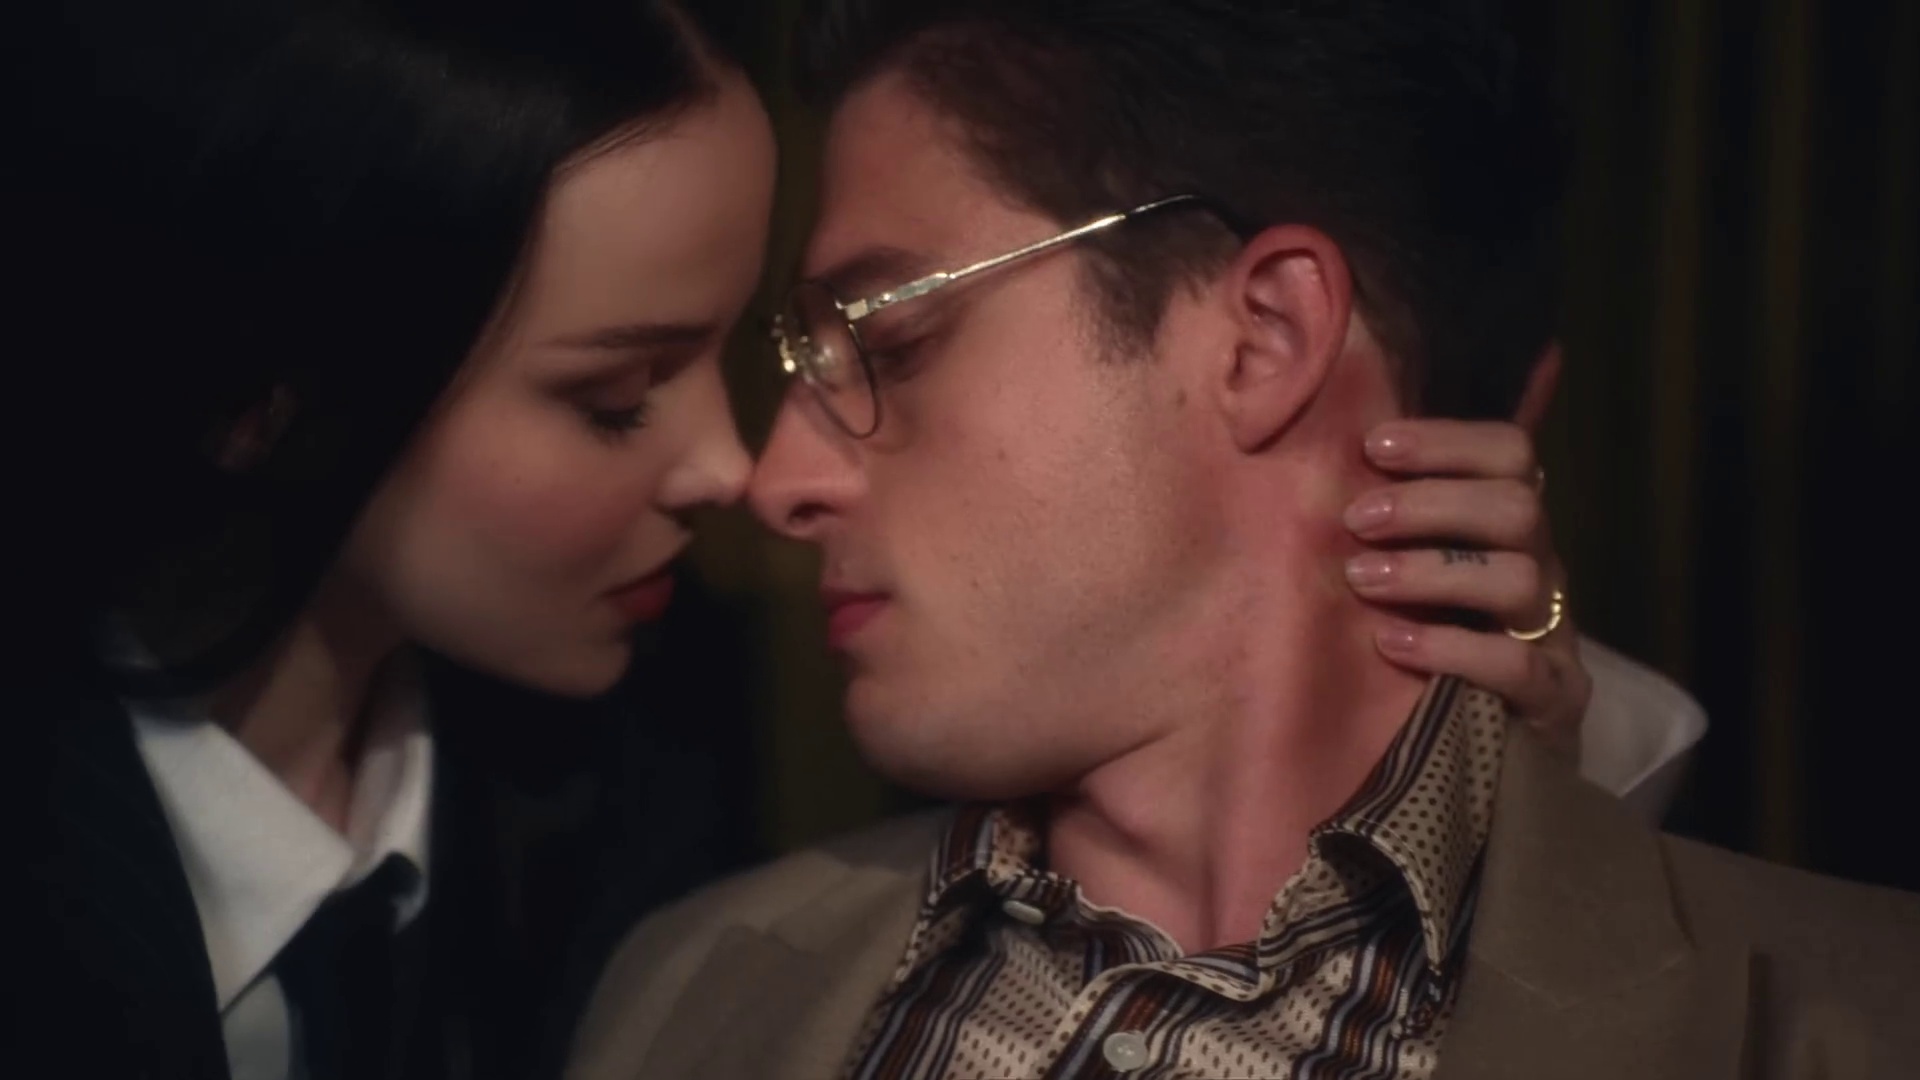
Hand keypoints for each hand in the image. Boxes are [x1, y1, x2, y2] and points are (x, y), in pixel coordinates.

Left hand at [1342, 350, 1590, 754]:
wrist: (1488, 770)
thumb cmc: (1423, 656)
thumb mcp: (1404, 583)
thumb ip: (1380, 531)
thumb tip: (1305, 473)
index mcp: (1508, 531)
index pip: (1509, 454)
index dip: (1445, 441)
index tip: (1372, 446)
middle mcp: (1540, 571)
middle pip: (1517, 506)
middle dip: (1430, 503)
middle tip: (1356, 520)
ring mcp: (1554, 636)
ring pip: (1519, 576)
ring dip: (1431, 570)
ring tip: (1361, 581)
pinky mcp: (1555, 701)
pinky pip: (1515, 665)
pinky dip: (1447, 648)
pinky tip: (1389, 643)